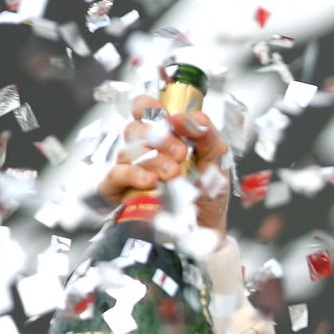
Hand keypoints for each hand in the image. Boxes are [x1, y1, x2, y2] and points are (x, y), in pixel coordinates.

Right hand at [98, 94, 231, 240]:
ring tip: (174, 173)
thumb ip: (208, 134)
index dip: (148, 106)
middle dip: (158, 137)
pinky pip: (116, 175)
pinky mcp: (117, 190)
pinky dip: (133, 175)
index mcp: (163, 136)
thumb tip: (187, 117)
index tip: (167, 117)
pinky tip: (150, 181)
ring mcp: (127, 169)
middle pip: (135, 129)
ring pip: (128, 152)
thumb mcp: (217, 160)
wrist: (206, 227)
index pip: (143, 109)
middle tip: (180, 152)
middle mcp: (142, 150)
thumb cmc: (207, 192)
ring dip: (153, 160)